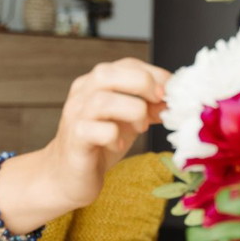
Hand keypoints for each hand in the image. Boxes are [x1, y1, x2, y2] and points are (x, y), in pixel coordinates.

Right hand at [41, 58, 170, 208]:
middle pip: (109, 73)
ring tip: (140, 127)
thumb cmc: (100, 144)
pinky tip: (120, 145)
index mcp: (96, 83)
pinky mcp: (75, 140)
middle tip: (159, 103)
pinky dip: (115, 137)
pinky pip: (96, 131)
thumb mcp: (128, 120)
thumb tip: (172, 101)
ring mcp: (75, 115)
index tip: (172, 91)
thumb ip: (148, 107)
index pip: (127, 64)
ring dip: (132, 112)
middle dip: (142, 84)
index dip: (154, 74)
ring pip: (102, 101)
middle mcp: (82, 94)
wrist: (67, 176)